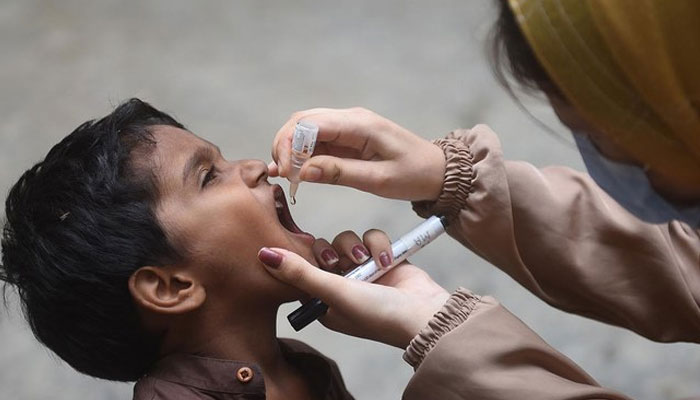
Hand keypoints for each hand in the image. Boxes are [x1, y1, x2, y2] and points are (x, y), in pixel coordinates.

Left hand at [258, 229, 449, 348]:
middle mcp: (341, 286)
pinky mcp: (383, 259)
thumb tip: (262, 254)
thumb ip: (299, 273)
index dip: (301, 259)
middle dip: (332, 251)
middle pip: (323, 250)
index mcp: (323, 302)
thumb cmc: (376, 314)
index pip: (300, 272)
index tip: (307, 254)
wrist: (424, 315)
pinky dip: (379, 245)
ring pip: (346, 240)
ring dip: (357, 247)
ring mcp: (363, 272)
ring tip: (369, 262)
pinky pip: (371, 238)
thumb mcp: (333, 293)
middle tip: (339, 263)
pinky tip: (387, 260)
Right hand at [269, 107, 445, 200]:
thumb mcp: (378, 180)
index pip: (310, 124)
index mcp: (359, 124)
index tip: (285, 172)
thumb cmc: (413, 175)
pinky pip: (317, 139)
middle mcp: (350, 118)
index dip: (290, 146)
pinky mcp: (347, 136)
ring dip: (291, 149)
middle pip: (301, 121)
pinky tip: (297, 172)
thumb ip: (340, 173)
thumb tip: (303, 171)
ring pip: (305, 129)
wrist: (437, 171)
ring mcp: (348, 126)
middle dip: (285, 145)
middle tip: (281, 174)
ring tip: (286, 175)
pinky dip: (302, 154)